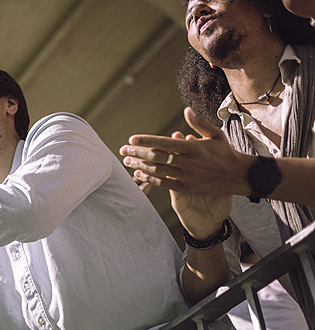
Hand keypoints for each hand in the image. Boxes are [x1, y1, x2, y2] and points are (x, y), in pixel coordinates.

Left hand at [119, 107, 252, 197]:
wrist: (237, 176)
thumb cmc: (225, 153)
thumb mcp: (216, 134)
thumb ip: (199, 123)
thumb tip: (186, 110)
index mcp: (194, 148)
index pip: (165, 143)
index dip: (147, 141)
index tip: (132, 139)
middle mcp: (188, 162)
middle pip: (157, 157)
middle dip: (137, 153)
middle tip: (123, 150)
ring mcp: (186, 176)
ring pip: (157, 171)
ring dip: (140, 166)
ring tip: (127, 162)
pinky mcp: (186, 188)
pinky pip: (163, 184)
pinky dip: (149, 179)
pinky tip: (139, 175)